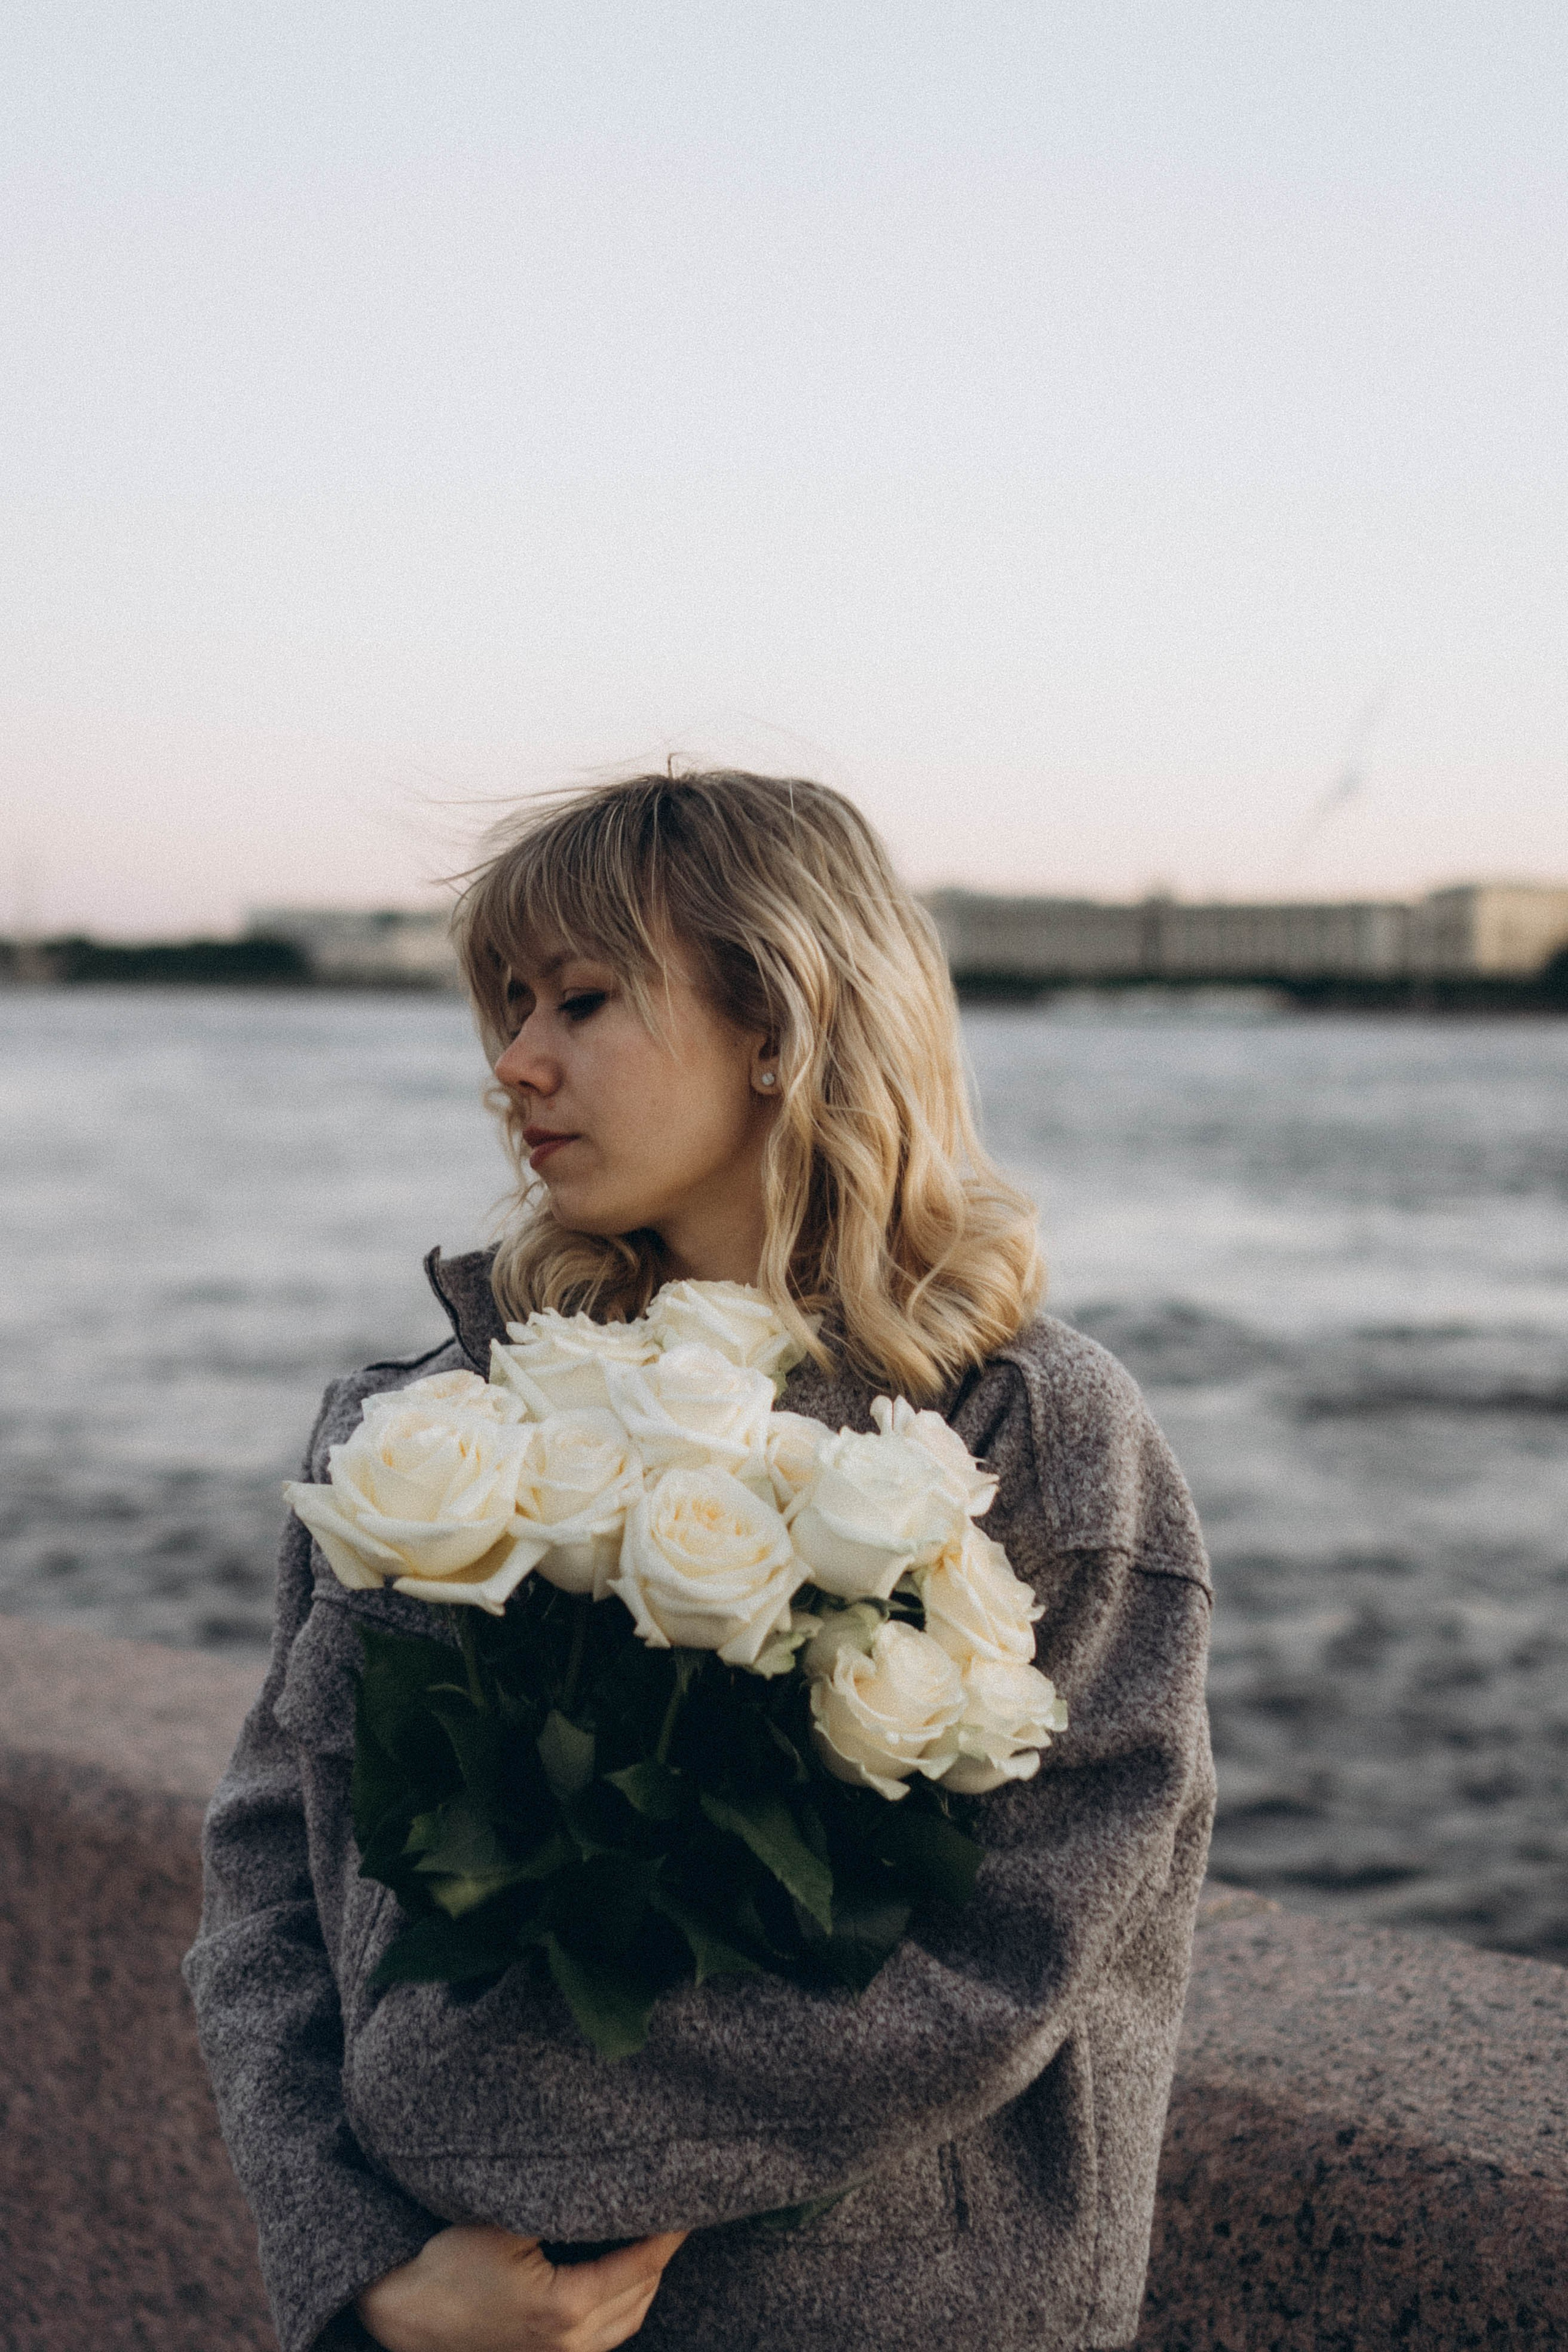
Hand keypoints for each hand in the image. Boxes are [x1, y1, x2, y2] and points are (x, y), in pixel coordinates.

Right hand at [355, 2223, 688, 2351]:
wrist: (401, 2309)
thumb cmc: (448, 2259)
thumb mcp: (506, 2221)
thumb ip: (560, 2202)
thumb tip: (604, 2171)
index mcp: (564, 2309)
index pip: (639, 2266)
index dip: (666, 2232)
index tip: (688, 2201)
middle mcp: (568, 2346)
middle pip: (640, 2296)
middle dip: (661, 2253)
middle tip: (676, 2211)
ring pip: (626, 2323)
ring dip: (646, 2283)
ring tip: (656, 2237)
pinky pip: (602, 2338)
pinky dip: (622, 2307)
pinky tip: (623, 2277)